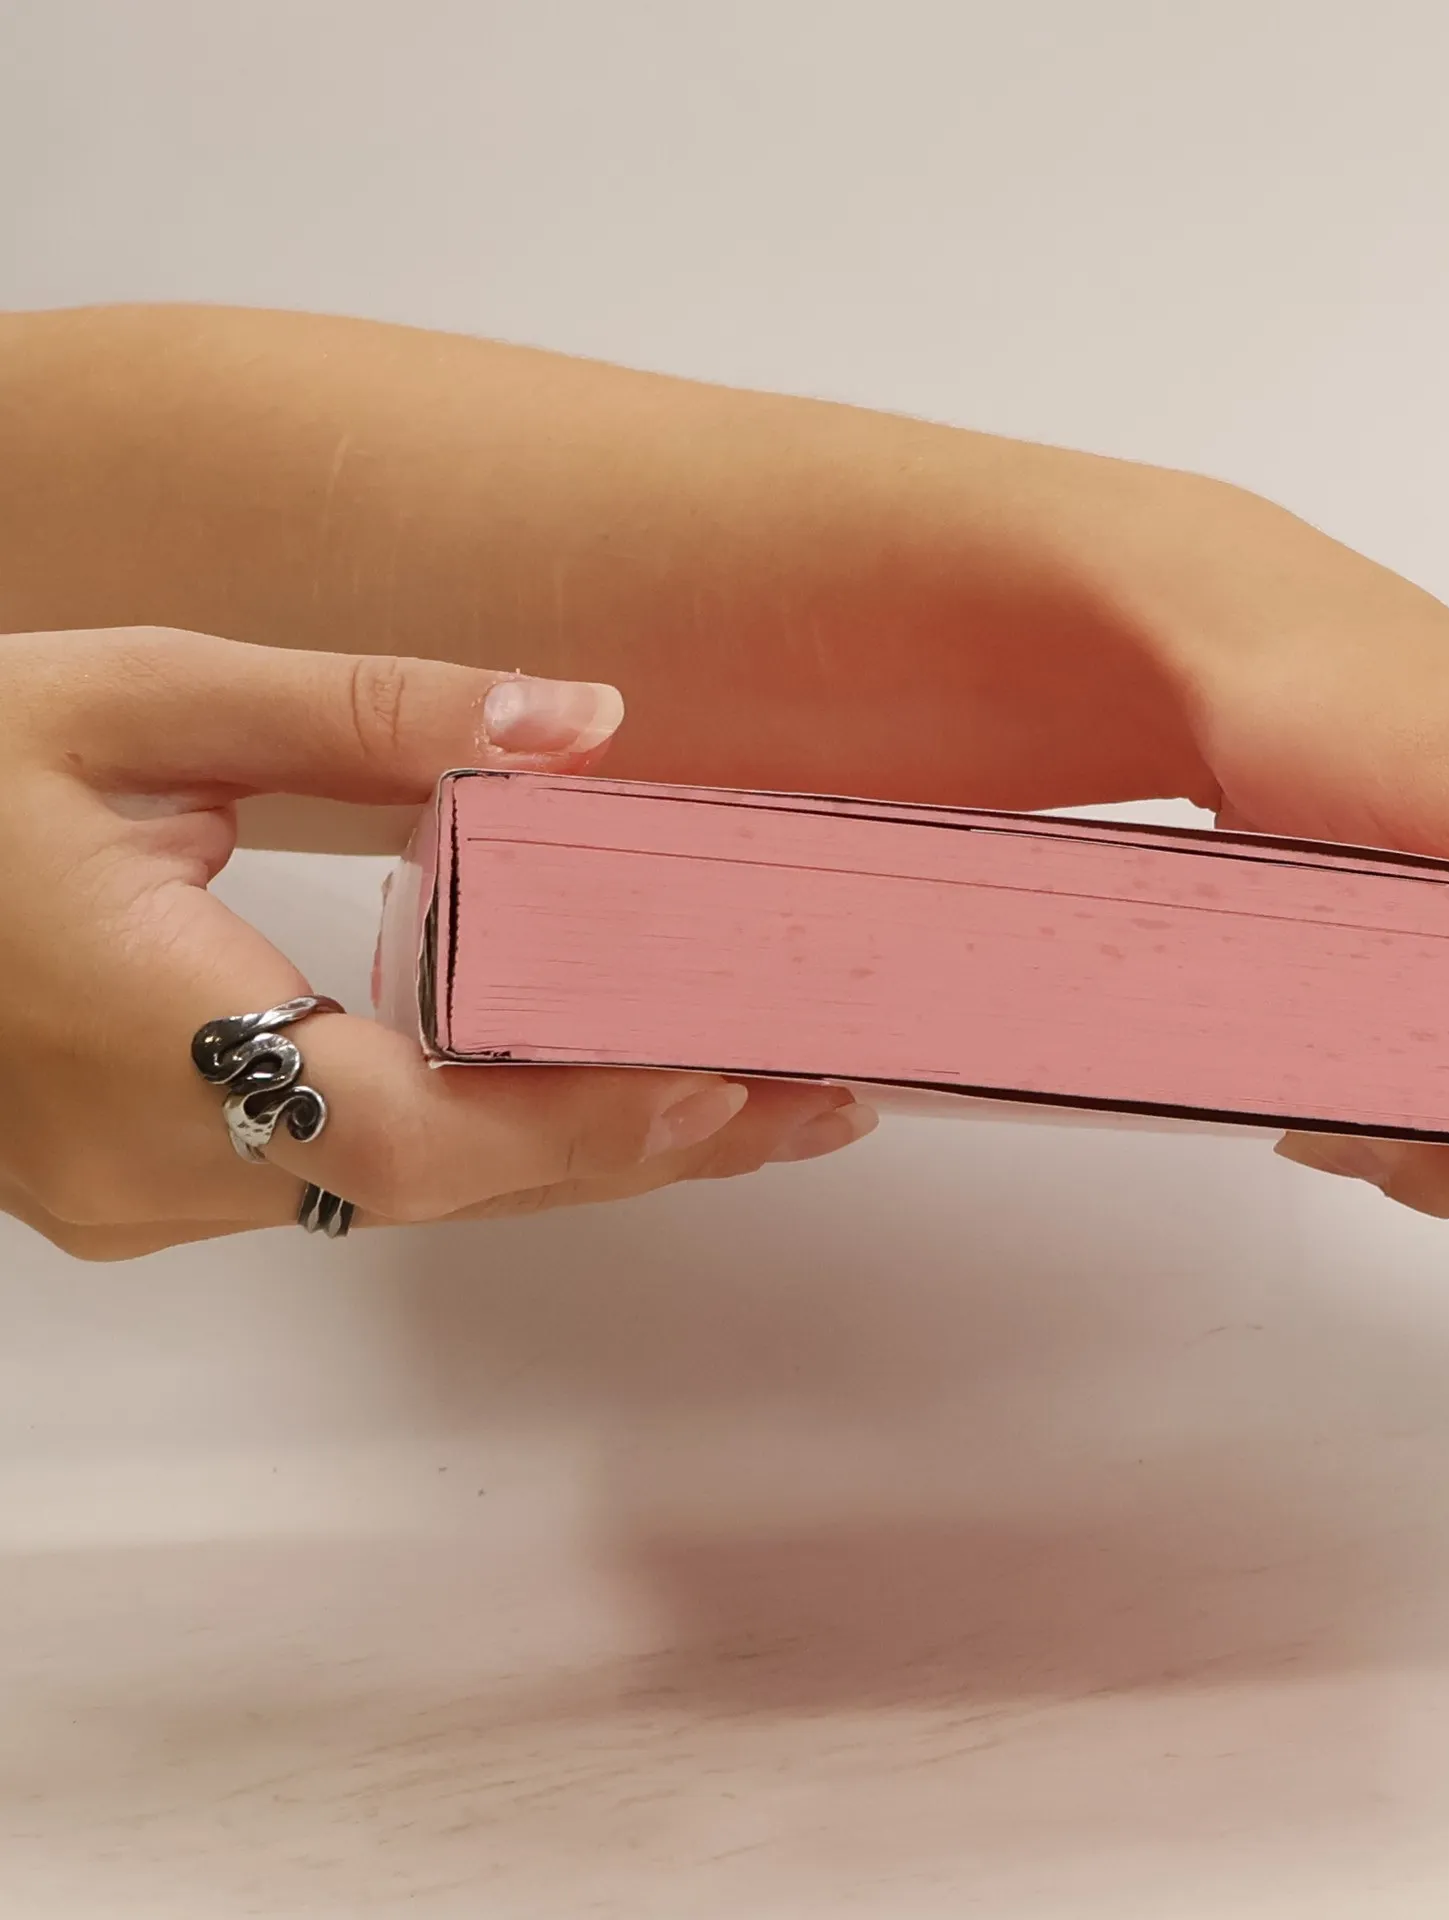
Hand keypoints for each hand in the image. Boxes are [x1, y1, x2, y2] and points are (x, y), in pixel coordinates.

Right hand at [0, 628, 875, 1260]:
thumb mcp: (136, 699)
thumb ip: (367, 710)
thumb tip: (583, 721)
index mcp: (129, 1034)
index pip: (403, 1132)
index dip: (578, 1124)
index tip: (734, 1089)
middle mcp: (140, 1158)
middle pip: (440, 1186)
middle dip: (637, 1147)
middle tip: (816, 1101)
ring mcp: (137, 1191)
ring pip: (408, 1192)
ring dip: (578, 1149)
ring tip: (747, 1097)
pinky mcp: (142, 1178)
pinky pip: (356, 1171)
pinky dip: (489, 1137)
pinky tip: (587, 1090)